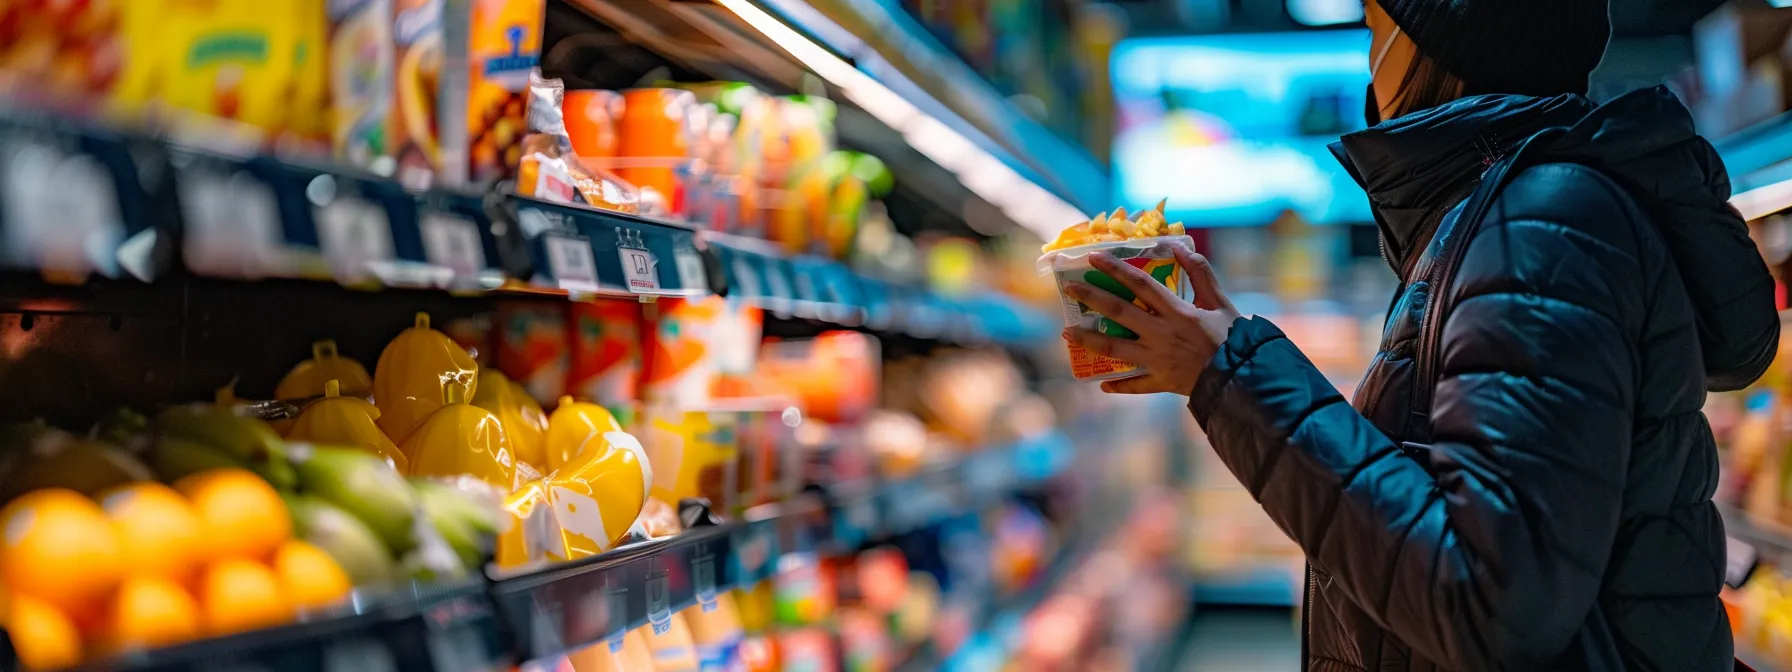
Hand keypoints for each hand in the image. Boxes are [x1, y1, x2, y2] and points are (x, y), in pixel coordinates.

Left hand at [1064, 247, 1241, 394]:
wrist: (1243, 378)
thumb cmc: (1234, 338)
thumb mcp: (1220, 301)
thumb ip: (1200, 273)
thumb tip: (1179, 247)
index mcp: (1177, 312)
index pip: (1141, 283)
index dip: (1116, 269)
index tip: (1093, 257)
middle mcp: (1162, 334)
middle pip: (1120, 313)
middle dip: (1092, 298)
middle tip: (1070, 290)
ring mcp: (1158, 359)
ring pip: (1116, 349)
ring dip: (1089, 341)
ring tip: (1067, 333)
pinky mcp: (1161, 381)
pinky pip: (1135, 384)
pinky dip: (1119, 384)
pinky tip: (1101, 382)